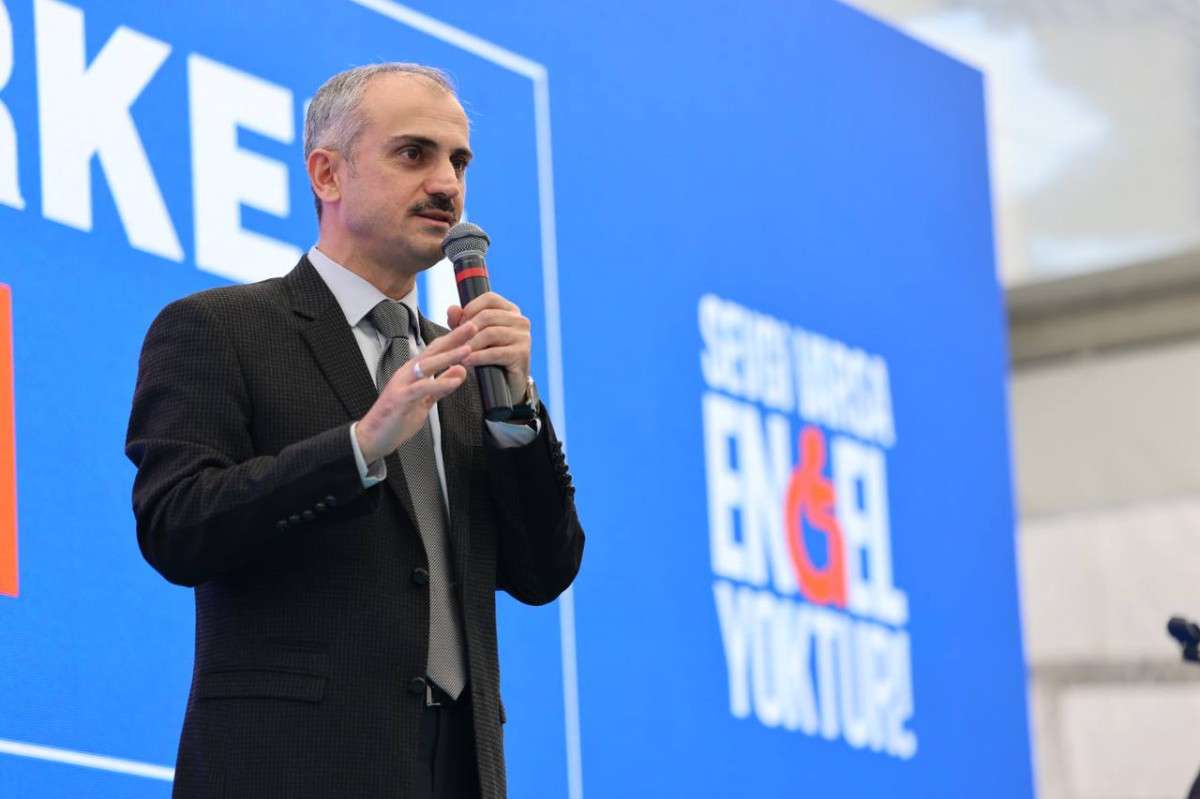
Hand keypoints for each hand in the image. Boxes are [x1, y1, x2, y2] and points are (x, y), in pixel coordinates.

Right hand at [355, 321, 476, 462]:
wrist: (373, 437)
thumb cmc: (397, 417)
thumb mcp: (425, 400)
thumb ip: (441, 386)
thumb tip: (460, 371)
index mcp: (414, 371)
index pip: (436, 350)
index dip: (454, 339)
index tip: (471, 329)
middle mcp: (408, 373)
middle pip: (433, 351)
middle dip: (453, 338)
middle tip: (472, 326)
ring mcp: (403, 384)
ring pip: (428, 365)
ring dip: (448, 356)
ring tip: (467, 349)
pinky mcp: (400, 399)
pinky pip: (422, 389)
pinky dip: (439, 384)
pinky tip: (455, 380)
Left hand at [447, 292, 530, 401]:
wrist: (505, 385)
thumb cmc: (489, 357)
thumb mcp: (473, 336)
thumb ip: (462, 321)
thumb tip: (452, 309)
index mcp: (510, 311)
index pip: (489, 299)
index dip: (470, 309)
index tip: (458, 324)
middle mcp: (520, 321)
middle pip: (488, 316)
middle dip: (467, 329)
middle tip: (454, 341)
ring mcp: (523, 337)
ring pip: (490, 333)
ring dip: (470, 343)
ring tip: (457, 353)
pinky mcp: (522, 355)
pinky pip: (496, 352)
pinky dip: (478, 356)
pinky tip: (466, 361)